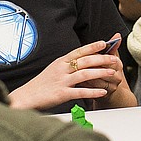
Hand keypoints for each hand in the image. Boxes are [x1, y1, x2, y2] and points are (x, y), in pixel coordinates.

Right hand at [7, 40, 121, 110]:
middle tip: (114, 58)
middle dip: (102, 59)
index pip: (78, 51)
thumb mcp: (53, 70)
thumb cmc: (40, 85)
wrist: (25, 97)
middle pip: (85, 61)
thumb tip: (81, 61)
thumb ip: (66, 65)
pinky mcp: (61, 94)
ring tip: (113, 73)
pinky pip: (80, 92)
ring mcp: (61, 81)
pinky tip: (103, 92)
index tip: (104, 43)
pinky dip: (93, 92)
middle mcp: (61, 69)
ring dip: (101, 72)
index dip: (92, 46)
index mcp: (60, 62)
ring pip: (85, 74)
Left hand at [74, 33, 127, 99]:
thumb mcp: (110, 59)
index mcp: (118, 64)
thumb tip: (117, 35)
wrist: (110, 92)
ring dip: (86, 75)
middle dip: (90, 66)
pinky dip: (85, 84)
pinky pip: (94, 89)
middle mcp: (118, 75)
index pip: (109, 58)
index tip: (87, 54)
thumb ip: (112, 47)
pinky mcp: (106, 94)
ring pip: (97, 79)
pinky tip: (78, 81)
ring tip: (75, 72)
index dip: (97, 56)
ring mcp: (112, 86)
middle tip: (79, 63)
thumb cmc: (107, 72)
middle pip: (103, 69)